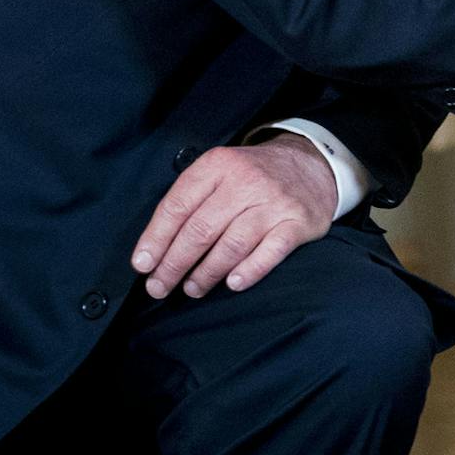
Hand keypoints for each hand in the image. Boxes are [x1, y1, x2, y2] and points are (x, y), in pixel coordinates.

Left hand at [130, 134, 337, 300]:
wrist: (312, 166)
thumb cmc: (253, 177)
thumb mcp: (221, 171)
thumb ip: (191, 200)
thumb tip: (155, 248)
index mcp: (219, 165)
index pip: (178, 205)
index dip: (156, 239)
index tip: (143, 265)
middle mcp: (247, 181)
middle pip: (201, 230)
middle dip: (174, 264)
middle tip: (159, 287)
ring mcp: (274, 202)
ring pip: (232, 245)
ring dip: (206, 274)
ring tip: (192, 289)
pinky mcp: (298, 222)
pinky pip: (270, 253)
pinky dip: (249, 271)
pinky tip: (232, 284)